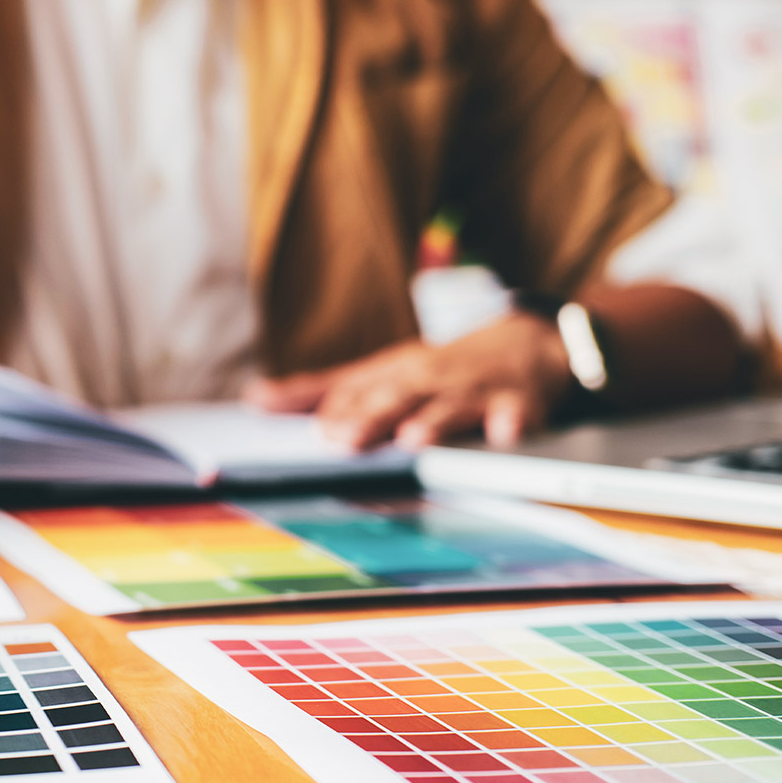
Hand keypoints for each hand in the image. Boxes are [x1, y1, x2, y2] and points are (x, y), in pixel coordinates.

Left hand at [246, 313, 572, 450]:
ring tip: (415, 438)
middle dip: (373, 416)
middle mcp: (429, 378)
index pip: (359, 389)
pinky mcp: (518, 402)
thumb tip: (255, 398)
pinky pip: (516, 412)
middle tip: (347, 438)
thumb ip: (320, 390)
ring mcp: (474, 390)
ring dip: (435, 420)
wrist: (526, 343)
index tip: (313, 432)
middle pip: (399, 395)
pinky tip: (505, 434)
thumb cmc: (440, 369)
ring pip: (452, 405)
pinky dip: (511, 422)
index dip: (338, 410)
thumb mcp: (381, 373)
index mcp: (394, 372)